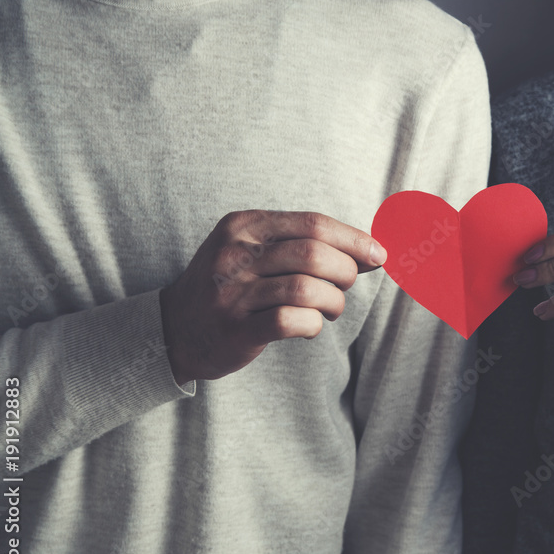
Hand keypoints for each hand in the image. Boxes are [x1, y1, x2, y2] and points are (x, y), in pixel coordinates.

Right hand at [159, 210, 386, 384]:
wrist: (175, 328)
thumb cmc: (232, 285)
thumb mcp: (256, 250)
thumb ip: (305, 245)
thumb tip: (370, 251)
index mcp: (244, 225)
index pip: (313, 224)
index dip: (354, 240)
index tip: (378, 255)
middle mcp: (234, 254)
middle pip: (314, 254)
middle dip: (345, 272)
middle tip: (345, 286)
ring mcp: (232, 293)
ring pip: (308, 289)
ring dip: (333, 302)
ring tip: (329, 308)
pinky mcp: (235, 329)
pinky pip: (292, 321)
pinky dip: (313, 326)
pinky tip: (309, 327)